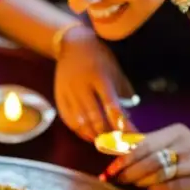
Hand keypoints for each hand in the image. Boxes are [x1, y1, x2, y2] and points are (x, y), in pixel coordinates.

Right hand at [54, 25, 129, 141]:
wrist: (72, 45)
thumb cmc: (99, 57)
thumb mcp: (116, 70)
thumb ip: (123, 92)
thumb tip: (128, 117)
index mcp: (100, 78)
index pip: (112, 107)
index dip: (122, 125)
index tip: (131, 138)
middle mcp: (82, 87)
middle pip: (95, 118)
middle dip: (107, 135)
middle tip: (117, 145)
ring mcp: (68, 93)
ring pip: (80, 122)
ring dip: (93, 136)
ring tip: (104, 143)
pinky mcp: (59, 97)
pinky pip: (68, 120)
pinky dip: (79, 132)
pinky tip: (88, 136)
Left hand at [105, 124, 189, 189]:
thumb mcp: (174, 144)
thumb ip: (148, 145)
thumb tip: (114, 148)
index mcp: (178, 132)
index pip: (145, 144)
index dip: (125, 158)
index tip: (110, 169)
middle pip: (152, 159)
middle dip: (130, 171)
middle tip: (118, 180)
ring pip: (162, 173)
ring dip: (142, 180)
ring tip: (133, 185)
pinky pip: (174, 187)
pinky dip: (159, 189)